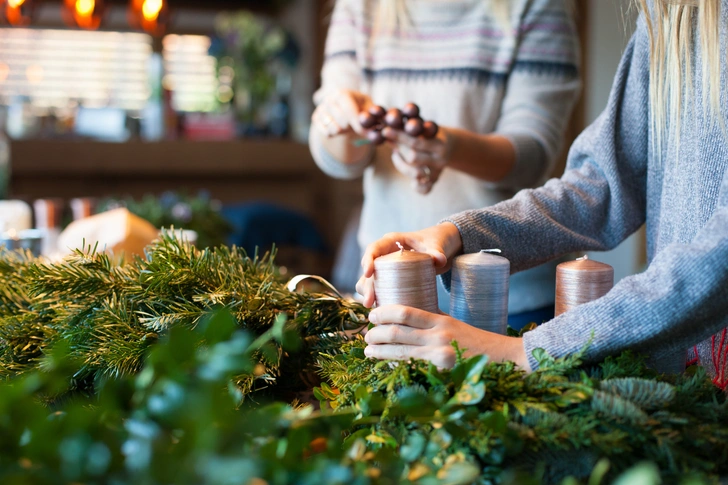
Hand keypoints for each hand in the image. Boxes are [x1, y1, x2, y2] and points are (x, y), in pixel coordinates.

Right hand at [312, 90, 372, 137]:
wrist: (346, 109)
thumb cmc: (360, 108)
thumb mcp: (369, 108)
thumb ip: (373, 114)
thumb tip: (375, 120)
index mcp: (342, 93)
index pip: (349, 111)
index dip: (357, 124)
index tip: (364, 132)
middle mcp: (329, 99)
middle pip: (342, 123)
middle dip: (352, 128)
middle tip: (355, 125)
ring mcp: (321, 108)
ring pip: (334, 130)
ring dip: (343, 132)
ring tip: (347, 125)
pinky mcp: (315, 118)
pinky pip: (327, 134)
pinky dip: (335, 134)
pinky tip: (338, 127)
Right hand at [356, 223, 462, 307]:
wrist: (439, 247)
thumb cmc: (434, 241)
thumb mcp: (436, 245)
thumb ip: (437, 252)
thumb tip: (439, 260)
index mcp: (392, 241)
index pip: (374, 249)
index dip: (368, 260)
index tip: (367, 274)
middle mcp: (385, 254)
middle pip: (370, 269)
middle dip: (366, 286)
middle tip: (369, 302)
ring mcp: (386, 267)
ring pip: (369, 280)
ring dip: (367, 294)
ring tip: (372, 308)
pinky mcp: (390, 278)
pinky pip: (378, 288)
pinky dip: (377, 298)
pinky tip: (380, 311)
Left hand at [364, 304, 530, 370]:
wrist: (506, 359)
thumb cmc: (476, 343)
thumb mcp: (453, 325)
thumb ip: (430, 323)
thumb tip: (402, 321)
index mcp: (440, 320)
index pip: (404, 312)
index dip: (383, 313)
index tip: (372, 316)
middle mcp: (438, 335)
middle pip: (397, 332)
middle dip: (376, 334)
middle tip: (366, 336)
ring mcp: (439, 355)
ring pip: (400, 351)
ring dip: (379, 351)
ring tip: (368, 350)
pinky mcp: (442, 372)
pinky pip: (411, 368)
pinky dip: (394, 365)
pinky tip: (384, 364)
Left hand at [384, 126, 451, 193]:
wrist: (451, 145)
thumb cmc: (431, 132)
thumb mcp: (424, 127)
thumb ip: (410, 129)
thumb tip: (387, 132)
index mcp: (439, 144)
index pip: (416, 142)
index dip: (399, 137)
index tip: (385, 132)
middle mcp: (440, 160)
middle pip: (413, 159)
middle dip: (399, 150)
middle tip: (392, 144)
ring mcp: (438, 172)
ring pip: (415, 174)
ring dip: (401, 165)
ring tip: (396, 155)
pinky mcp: (435, 180)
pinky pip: (425, 190)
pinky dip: (417, 187)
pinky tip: (412, 180)